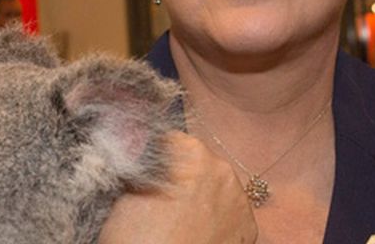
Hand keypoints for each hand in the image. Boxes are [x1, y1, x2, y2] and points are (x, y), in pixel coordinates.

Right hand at [99, 132, 256, 243]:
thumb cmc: (138, 235)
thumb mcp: (126, 190)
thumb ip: (140, 161)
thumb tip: (138, 145)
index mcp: (192, 152)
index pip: (171, 140)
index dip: (156, 158)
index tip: (146, 176)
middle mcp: (222, 170)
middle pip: (198, 162)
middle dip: (182, 176)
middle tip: (161, 202)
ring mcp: (239, 200)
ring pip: (216, 187)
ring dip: (201, 195)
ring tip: (180, 220)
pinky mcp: (249, 228)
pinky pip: (229, 212)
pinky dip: (217, 218)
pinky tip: (197, 232)